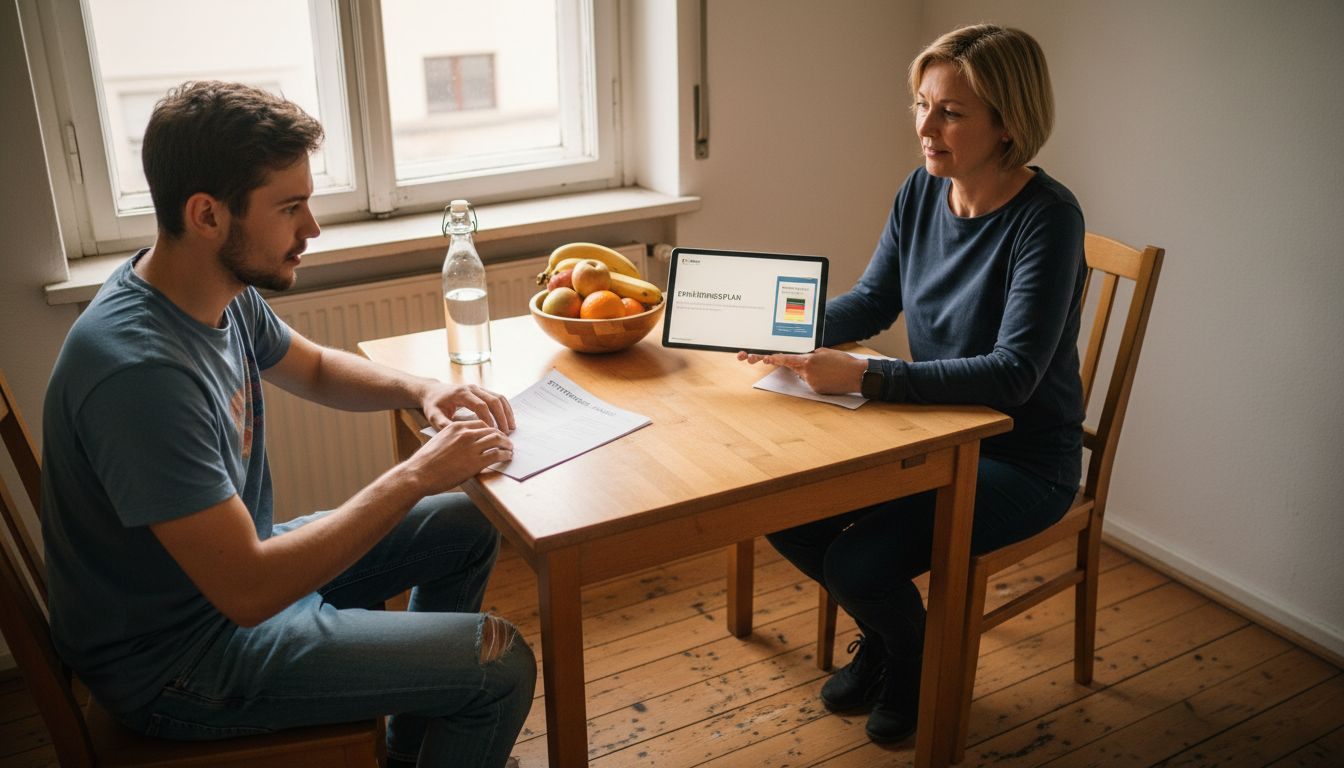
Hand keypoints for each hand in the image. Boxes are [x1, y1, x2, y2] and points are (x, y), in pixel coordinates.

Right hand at [410, 419, 513, 491]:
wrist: (418, 474)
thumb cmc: (425, 462)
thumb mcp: (439, 441)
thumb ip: (452, 438)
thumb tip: (462, 445)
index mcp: (456, 426)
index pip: (480, 423)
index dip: (490, 429)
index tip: (495, 435)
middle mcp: (465, 433)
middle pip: (491, 429)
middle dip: (502, 435)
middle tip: (507, 442)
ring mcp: (471, 447)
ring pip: (497, 439)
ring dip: (507, 444)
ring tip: (510, 449)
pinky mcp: (476, 462)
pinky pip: (497, 454)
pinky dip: (505, 455)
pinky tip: (507, 457)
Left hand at [421, 382, 515, 432]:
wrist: (433, 391)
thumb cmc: (433, 405)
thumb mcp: (434, 416)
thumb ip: (444, 424)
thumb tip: (458, 434)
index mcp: (461, 393)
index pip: (480, 405)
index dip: (488, 419)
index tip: (491, 433)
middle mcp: (472, 388)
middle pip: (493, 400)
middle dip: (501, 417)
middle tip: (506, 433)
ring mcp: (478, 388)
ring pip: (499, 398)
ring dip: (507, 413)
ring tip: (511, 428)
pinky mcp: (482, 391)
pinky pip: (498, 398)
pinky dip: (505, 409)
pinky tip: (508, 420)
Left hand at [736, 347, 866, 394]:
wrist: (857, 375)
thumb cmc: (843, 362)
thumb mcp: (825, 352)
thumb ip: (811, 354)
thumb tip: (804, 358)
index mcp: (809, 360)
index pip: (788, 359)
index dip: (776, 359)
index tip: (766, 359)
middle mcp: (807, 372)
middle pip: (794, 368)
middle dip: (797, 365)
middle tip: (796, 362)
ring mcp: (811, 383)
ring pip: (803, 376)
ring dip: (811, 372)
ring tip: (828, 370)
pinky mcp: (816, 390)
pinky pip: (811, 383)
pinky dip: (817, 380)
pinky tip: (829, 377)